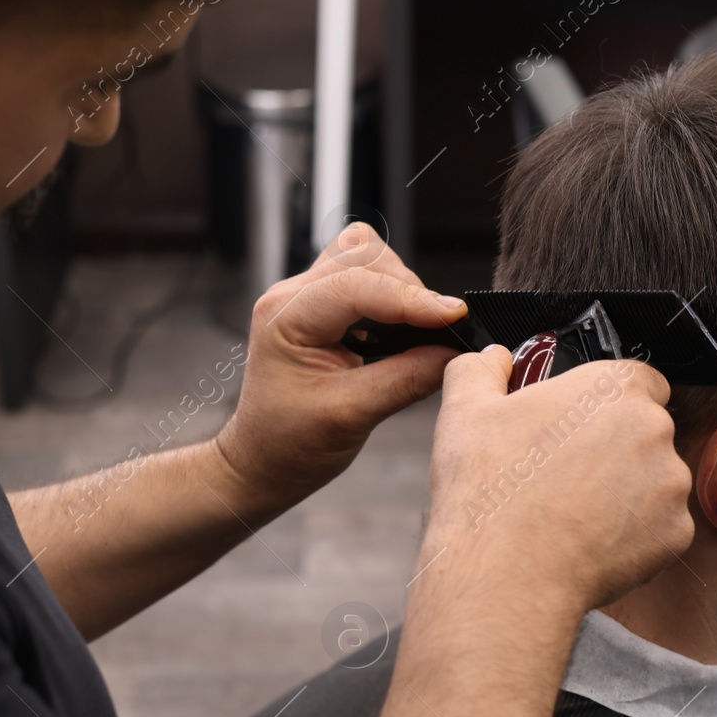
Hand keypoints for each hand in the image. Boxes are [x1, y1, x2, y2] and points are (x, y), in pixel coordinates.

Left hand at [212, 223, 464, 514]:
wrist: (263, 461)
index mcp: (286, 317)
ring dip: (401, 290)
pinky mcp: (326, 308)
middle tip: (436, 330)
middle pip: (364, 255)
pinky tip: (403, 330)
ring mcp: (308, 298)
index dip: (411, 299)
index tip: (454, 316)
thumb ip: (406, 379)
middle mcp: (294, 297)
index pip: (357, 286)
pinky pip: (368, 279)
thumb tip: (454, 353)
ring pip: (368, 258)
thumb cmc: (288, 443)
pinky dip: (394, 298)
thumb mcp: (351, 416)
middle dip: (406, 289)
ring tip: (419, 331)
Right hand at [418, 346, 694, 619]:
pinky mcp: (675, 535)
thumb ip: (481, 369)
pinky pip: (661, 528)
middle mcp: (654, 429)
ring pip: (655, 482)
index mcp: (613, 387)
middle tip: (568, 475)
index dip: (608, 404)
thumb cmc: (489, 488)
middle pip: (647, 432)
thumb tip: (493, 360)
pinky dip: (635, 536)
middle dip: (617, 450)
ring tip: (575, 514)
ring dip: (628, 493)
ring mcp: (671, 484)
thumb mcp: (465, 409)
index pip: (638, 380)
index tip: (581, 426)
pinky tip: (591, 543)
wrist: (505, 572)